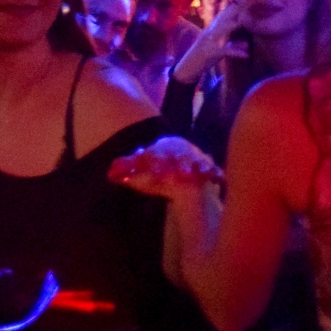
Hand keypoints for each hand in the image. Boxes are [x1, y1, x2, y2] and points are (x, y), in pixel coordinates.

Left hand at [109, 135, 223, 197]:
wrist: (178, 150)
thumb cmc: (156, 163)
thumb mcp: (140, 165)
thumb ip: (126, 169)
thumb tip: (110, 174)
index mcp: (160, 150)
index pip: (156, 155)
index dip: (156, 164)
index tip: (157, 174)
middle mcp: (178, 153)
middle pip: (181, 157)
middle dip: (182, 165)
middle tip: (182, 175)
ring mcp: (194, 159)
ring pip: (199, 161)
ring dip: (200, 167)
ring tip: (202, 175)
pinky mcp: (207, 167)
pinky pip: (214, 170)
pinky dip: (216, 174)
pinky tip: (220, 180)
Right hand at [171, 0, 250, 83]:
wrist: (186, 70)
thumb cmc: (203, 59)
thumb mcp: (220, 51)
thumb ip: (233, 46)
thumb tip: (247, 44)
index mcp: (211, 31)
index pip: (222, 16)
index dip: (232, 8)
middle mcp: (209, 33)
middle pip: (222, 19)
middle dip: (233, 11)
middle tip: (244, 1)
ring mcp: (208, 42)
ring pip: (220, 31)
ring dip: (231, 26)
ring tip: (243, 21)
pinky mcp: (209, 53)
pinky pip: (224, 51)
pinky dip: (235, 52)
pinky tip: (246, 55)